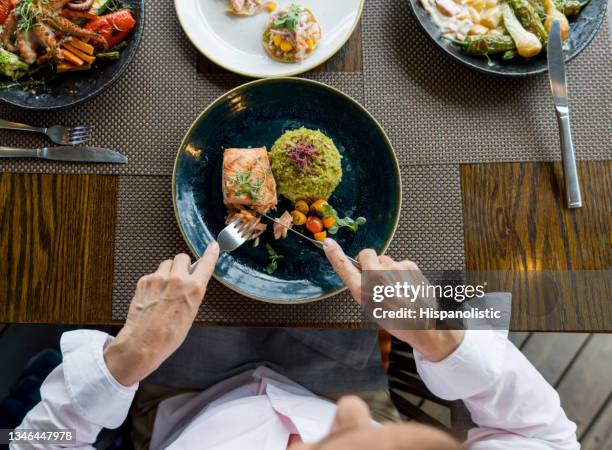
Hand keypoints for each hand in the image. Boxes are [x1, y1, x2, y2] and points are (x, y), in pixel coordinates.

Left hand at [103, 243, 219, 385]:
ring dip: (168, 271)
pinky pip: (153, 274)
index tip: (213, 246)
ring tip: (165, 288)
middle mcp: (177, 280)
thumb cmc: (169, 335)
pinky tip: (153, 296)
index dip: (210, 253)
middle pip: (182, 257)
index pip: (206, 264)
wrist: (143, 343)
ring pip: (166, 263)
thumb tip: (191, 282)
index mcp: (194, 289)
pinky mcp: (144, 281)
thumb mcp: (191, 314)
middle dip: (182, 265)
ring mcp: (158, 278)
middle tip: (180, 276)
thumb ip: (192, 293)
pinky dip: (154, 282)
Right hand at [323, 239, 463, 361]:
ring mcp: (394, 268)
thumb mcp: (371, 307)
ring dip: (387, 268)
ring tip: (396, 288)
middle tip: (377, 279)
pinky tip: (407, 286)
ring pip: (385, 259)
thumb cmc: (397, 320)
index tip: (328, 244)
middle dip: (370, 262)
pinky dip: (402, 271)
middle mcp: (376, 276)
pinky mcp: (409, 265)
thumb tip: (361, 270)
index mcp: (362, 290)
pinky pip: (400, 263)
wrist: (423, 325)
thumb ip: (362, 286)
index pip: (344, 266)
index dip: (335, 254)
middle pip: (367, 254)